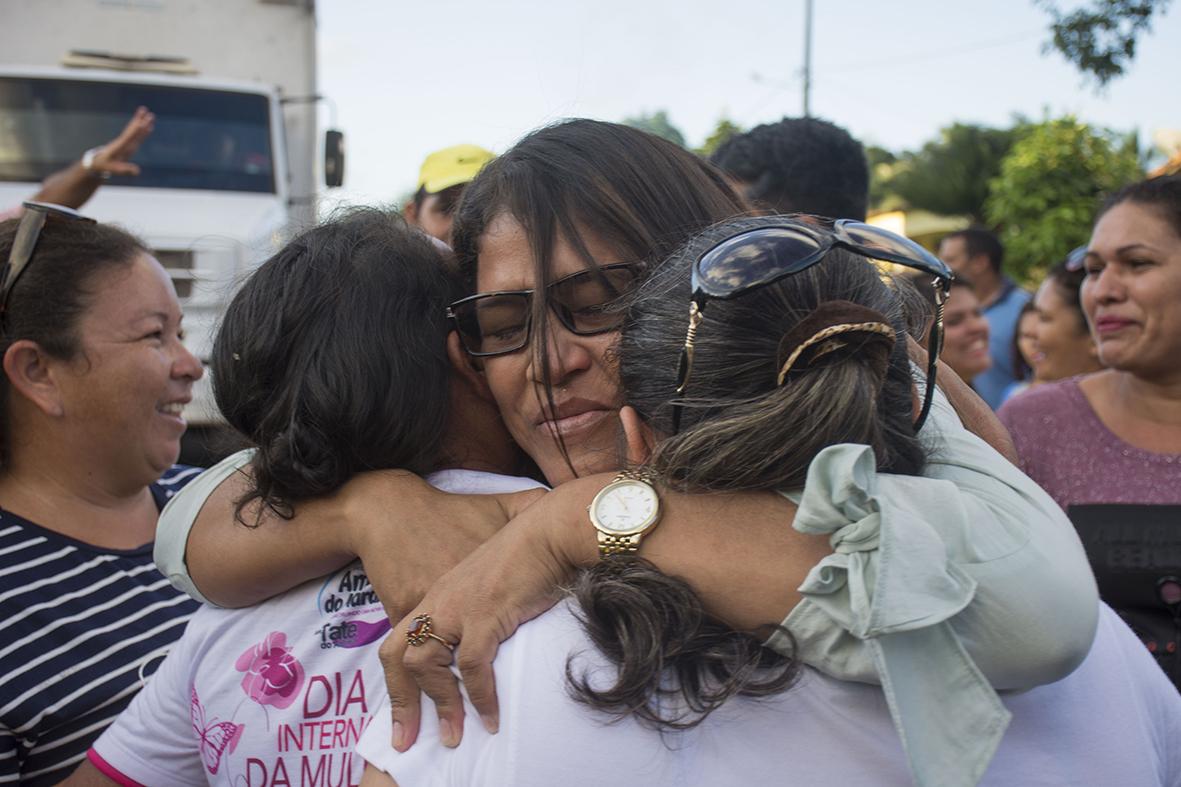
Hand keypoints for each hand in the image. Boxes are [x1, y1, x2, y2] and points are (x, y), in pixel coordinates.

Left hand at [88, 106, 154, 176]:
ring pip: (135, 131)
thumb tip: (138, 171)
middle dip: (140, 122)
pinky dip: (143, 131)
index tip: (141, 123)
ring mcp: (126, 142)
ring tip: (150, 115)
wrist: (97, 161)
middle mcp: (123, 142)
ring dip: (142, 122)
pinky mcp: (129, 145)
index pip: (128, 137)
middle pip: (133, 130)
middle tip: (148, 113)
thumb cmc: (104, 165)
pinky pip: (137, 136)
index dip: (135, 131)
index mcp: (119, 146)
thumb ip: (124, 170)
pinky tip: (149, 126)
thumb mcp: (113, 169)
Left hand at [378, 475, 605, 751]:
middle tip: (406, 739)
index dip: (398, 681)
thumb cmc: (533, 553)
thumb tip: (488, 645)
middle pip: (396, 654)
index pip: (400, 639)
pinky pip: (472, 667)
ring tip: (453, 734)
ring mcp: (459, 606)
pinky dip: (480, 697)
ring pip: (424, 663)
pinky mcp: (485, 613)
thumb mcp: (493, 585)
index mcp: (440, 594)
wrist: (552, 529)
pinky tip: (490, 716)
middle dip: (400, 702)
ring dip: (439, 705)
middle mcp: (441, 600)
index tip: (406, 716)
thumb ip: (482, 611)